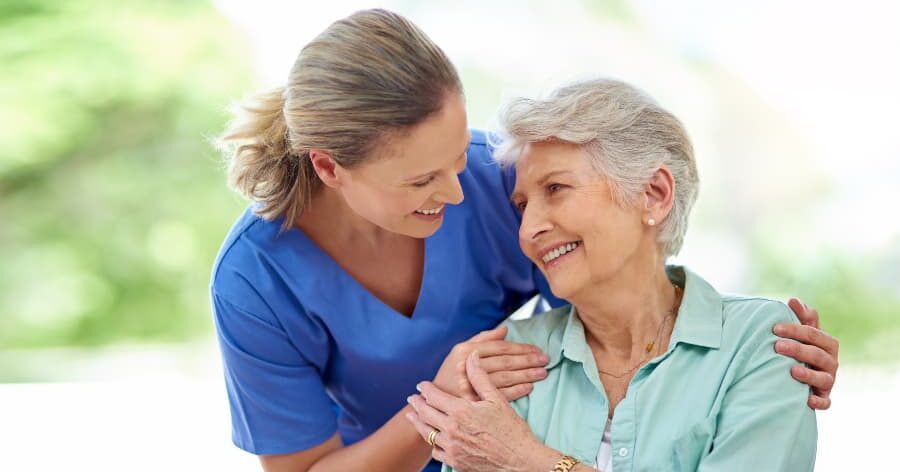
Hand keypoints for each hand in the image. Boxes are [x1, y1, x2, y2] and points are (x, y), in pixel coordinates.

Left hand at [407, 351, 557, 471]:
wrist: (519, 461)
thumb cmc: (512, 430)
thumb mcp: (497, 400)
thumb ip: (480, 377)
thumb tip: (472, 357)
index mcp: (461, 411)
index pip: (434, 396)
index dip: (426, 389)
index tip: (422, 385)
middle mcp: (452, 430)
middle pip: (425, 414)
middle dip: (417, 404)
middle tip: (412, 398)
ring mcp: (451, 448)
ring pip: (427, 433)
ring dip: (418, 422)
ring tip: (413, 416)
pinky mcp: (455, 462)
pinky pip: (436, 451)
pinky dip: (431, 442)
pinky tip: (431, 437)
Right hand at [433, 326, 548, 401]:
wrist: (434, 401)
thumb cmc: (450, 373)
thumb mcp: (459, 352)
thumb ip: (482, 339)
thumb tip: (504, 330)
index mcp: (464, 351)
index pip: (499, 347)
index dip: (520, 348)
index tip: (536, 350)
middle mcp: (466, 367)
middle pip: (504, 362)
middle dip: (528, 360)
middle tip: (545, 360)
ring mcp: (470, 385)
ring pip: (505, 378)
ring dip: (526, 375)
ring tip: (542, 373)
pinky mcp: (474, 403)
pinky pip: (500, 395)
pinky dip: (517, 390)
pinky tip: (529, 387)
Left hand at [774, 298, 839, 409]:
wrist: (802, 376)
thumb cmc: (801, 348)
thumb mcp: (803, 332)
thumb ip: (801, 317)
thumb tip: (793, 300)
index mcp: (827, 343)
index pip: (813, 333)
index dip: (795, 329)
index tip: (775, 328)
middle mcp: (831, 362)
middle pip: (818, 355)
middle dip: (798, 349)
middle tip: (777, 346)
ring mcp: (828, 381)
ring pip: (824, 378)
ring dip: (809, 375)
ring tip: (792, 371)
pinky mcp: (824, 397)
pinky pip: (826, 402)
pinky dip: (819, 401)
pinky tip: (807, 400)